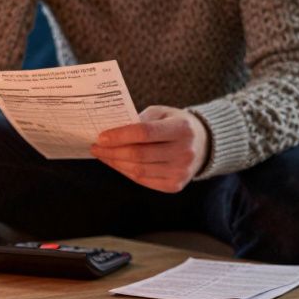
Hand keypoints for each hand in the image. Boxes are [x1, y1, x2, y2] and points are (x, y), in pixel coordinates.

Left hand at [90, 105, 209, 192]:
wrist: (203, 144)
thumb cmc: (175, 124)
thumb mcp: (161, 113)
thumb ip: (138, 120)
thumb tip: (110, 131)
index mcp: (182, 129)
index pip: (145, 133)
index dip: (120, 136)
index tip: (100, 137)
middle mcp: (184, 152)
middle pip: (139, 155)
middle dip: (112, 151)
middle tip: (96, 147)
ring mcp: (181, 171)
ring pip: (138, 170)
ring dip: (115, 163)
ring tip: (102, 155)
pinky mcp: (175, 185)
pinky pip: (143, 180)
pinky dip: (125, 172)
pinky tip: (116, 163)